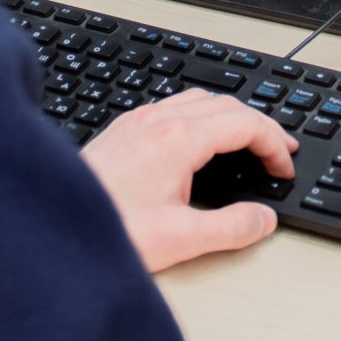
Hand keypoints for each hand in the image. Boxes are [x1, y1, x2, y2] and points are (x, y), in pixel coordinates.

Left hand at [81, 89, 298, 271]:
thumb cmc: (109, 228)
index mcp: (177, 139)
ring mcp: (138, 122)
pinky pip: (173, 108)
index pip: (243, 123)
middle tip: (279, 151)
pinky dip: (202, 117)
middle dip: (259, 126)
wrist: (56, 223)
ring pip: (198, 101)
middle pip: (225, 106)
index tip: (284, 167)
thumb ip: (231, 228)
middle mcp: (157, 121)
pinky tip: (200, 142)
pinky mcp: (124, 130)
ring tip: (247, 142)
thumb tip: (263, 219)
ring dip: (230, 118)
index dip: (273, 143)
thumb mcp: (181, 239)